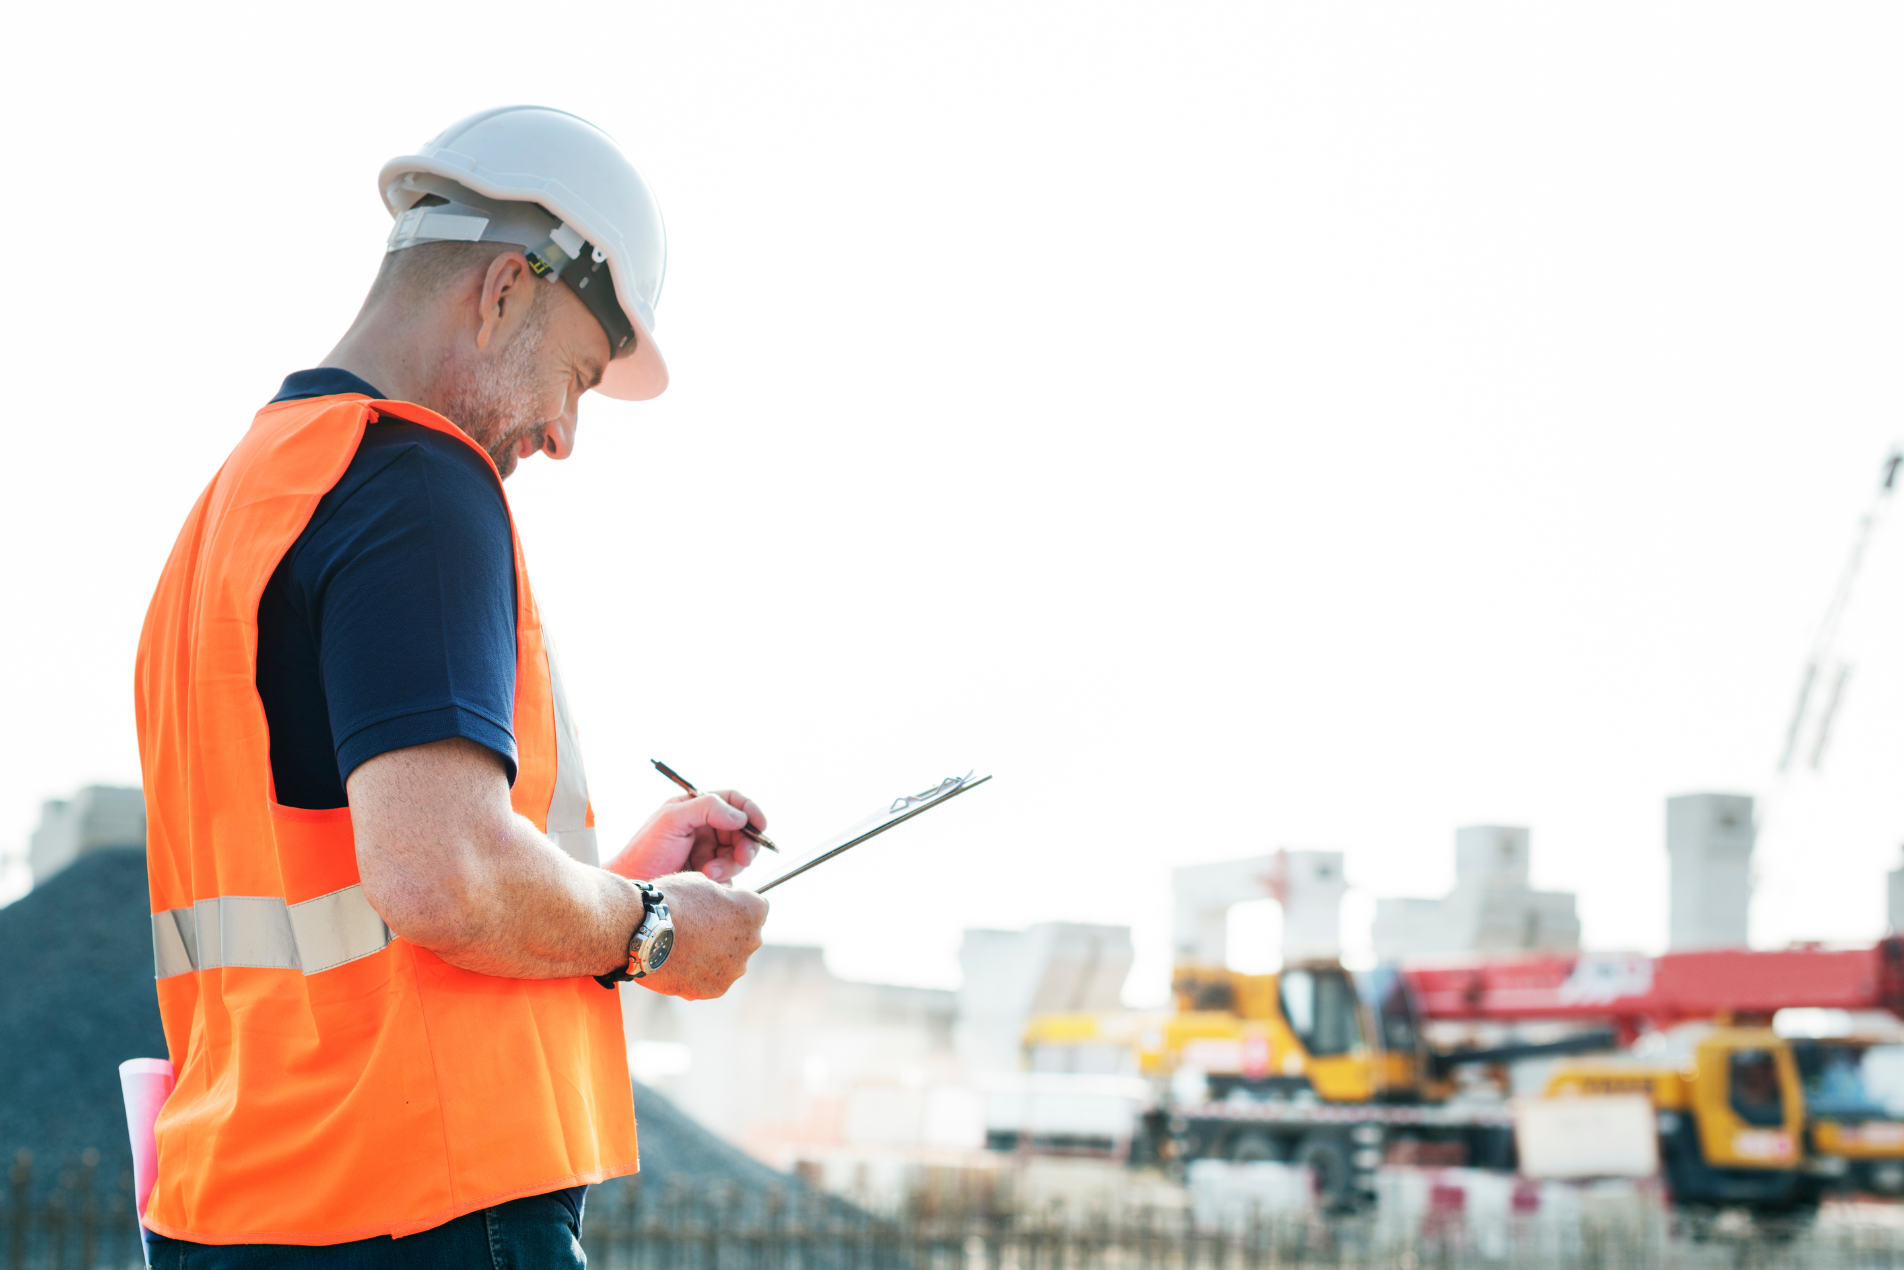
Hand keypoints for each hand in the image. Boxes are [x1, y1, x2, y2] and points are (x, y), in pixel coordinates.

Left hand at [607, 790, 765, 882]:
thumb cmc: (645, 852)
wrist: (636, 890)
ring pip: (738, 853)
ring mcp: (707, 851)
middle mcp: (703, 827)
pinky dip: (724, 878)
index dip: (749, 810)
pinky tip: (705, 882)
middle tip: (741, 858)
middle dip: (744, 844)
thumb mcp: (672, 820)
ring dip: (730, 864)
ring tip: (709, 874)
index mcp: (694, 808)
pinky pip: (731, 874)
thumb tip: (740, 816)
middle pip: (741, 829)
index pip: (732, 800)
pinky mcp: (708, 874)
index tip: (760, 825)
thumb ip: (706, 808)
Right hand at [636, 872, 767, 1000]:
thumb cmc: (670, 900)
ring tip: (684, 949)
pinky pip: (712, 981)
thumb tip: (720, 901)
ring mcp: (735, 968)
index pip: (756, 908)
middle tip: (697, 930)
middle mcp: (753, 940)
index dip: (734, 906)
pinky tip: (679, 964)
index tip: (715, 908)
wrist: (643, 931)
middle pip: (745, 937)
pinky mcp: (716, 989)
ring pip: (729, 962)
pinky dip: (699, 975)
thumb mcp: (701, 882)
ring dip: (714, 957)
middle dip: (727, 934)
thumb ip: (720, 895)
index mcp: (753, 910)